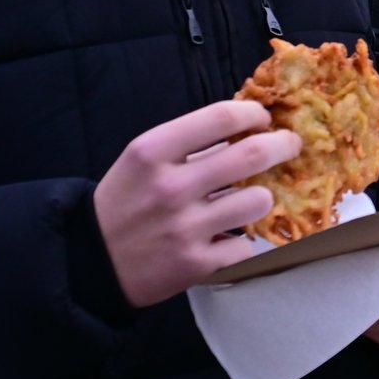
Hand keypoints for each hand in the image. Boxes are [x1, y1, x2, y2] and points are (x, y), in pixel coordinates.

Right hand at [93, 100, 300, 307]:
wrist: (87, 263)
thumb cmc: (125, 202)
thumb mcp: (142, 160)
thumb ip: (190, 142)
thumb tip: (250, 124)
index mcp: (152, 151)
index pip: (222, 117)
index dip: (254, 114)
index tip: (264, 118)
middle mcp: (169, 187)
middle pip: (252, 155)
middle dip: (283, 145)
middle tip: (290, 145)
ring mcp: (184, 228)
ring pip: (258, 200)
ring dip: (262, 197)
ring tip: (249, 199)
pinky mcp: (195, 265)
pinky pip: (247, 246)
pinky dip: (245, 241)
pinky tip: (231, 237)